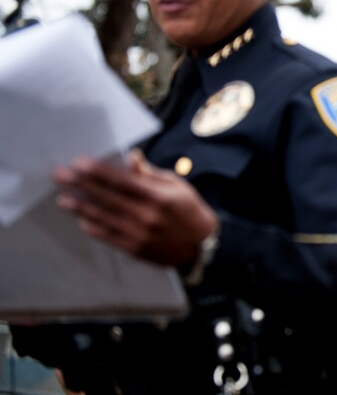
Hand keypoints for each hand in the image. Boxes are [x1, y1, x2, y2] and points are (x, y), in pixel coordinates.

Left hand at [53, 149, 217, 266]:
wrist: (203, 246)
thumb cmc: (190, 210)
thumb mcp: (177, 185)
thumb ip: (150, 174)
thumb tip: (131, 157)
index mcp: (158, 196)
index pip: (122, 181)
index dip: (98, 172)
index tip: (79, 163)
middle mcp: (147, 215)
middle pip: (108, 197)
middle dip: (82, 185)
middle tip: (62, 176)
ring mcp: (140, 234)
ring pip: (104, 218)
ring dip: (82, 207)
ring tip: (64, 199)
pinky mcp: (136, 249)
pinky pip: (110, 237)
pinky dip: (95, 228)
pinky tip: (83, 220)